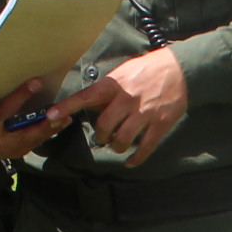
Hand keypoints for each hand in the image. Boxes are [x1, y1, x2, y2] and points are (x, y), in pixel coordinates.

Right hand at [0, 72, 54, 161]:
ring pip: (25, 133)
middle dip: (20, 97)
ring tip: (60, 107)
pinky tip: (64, 120)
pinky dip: (50, 129)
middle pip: (3, 114)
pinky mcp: (17, 151)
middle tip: (36, 82)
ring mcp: (2, 146)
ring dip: (44, 120)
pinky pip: (36, 140)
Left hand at [51, 46, 188, 164]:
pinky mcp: (160, 124)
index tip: (50, 115)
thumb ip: (107, 90)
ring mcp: (144, 113)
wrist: (181, 70)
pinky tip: (131, 161)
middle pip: (104, 126)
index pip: (86, 96)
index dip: (67, 106)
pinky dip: (136, 158)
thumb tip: (90, 106)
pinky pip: (145, 147)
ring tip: (117, 144)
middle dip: (101, 135)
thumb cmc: (149, 70)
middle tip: (104, 135)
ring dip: (116, 146)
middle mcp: (127, 99)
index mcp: (115, 85)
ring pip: (122, 139)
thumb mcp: (123, 73)